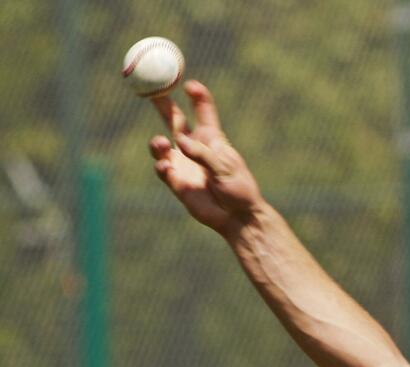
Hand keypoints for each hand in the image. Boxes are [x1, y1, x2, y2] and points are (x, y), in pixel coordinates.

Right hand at [148, 80, 263, 236]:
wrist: (236, 218)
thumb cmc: (239, 190)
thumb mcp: (225, 167)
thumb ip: (202, 154)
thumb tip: (179, 142)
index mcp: (212, 138)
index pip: (203, 110)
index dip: (197, 95)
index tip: (188, 84)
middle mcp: (194, 147)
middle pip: (174, 119)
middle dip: (162, 103)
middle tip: (150, 90)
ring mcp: (183, 163)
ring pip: (161, 144)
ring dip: (157, 142)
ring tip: (161, 144)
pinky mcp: (176, 181)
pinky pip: (161, 168)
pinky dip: (161, 165)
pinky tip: (167, 167)